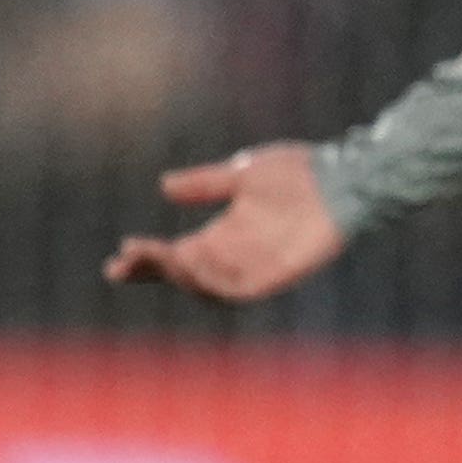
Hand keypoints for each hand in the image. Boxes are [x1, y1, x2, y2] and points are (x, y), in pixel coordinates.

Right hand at [103, 142, 344, 301]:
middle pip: (185, 272)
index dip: (149, 258)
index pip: (177, 254)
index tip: (120, 255)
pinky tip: (192, 267)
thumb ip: (205, 183)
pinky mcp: (279, 274)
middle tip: (125, 261)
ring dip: (179, 274)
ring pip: (206, 284)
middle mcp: (235, 255)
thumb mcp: (240, 173)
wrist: (341, 178)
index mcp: (223, 233)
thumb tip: (164, 186)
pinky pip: (240, 289)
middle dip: (154, 268)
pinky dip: (214, 283)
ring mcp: (257, 267)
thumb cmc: (296, 173)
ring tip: (158, 257)